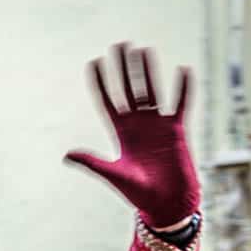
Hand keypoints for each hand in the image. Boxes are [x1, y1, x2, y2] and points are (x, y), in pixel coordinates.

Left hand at [65, 43, 199, 229]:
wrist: (166, 205)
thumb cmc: (138, 194)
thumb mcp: (113, 174)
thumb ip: (92, 162)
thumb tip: (66, 154)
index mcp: (121, 133)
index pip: (109, 102)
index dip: (101, 84)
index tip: (94, 63)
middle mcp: (138, 125)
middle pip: (130, 89)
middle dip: (124, 68)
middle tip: (120, 45)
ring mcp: (158, 126)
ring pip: (152, 91)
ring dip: (148, 71)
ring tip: (144, 50)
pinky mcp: (177, 131)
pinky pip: (180, 104)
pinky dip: (183, 88)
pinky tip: (183, 70)